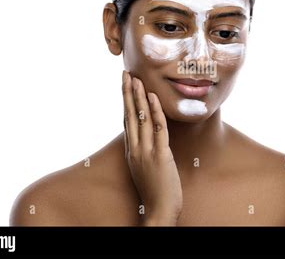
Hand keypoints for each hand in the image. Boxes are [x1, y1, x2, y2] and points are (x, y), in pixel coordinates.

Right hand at [121, 70, 182, 225]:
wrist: (159, 211)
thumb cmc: (155, 190)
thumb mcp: (143, 167)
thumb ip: (143, 150)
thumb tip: (147, 135)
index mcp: (131, 150)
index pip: (126, 119)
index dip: (125, 101)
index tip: (125, 84)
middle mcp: (135, 148)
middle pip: (129, 115)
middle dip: (128, 92)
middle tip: (126, 73)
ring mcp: (146, 152)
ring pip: (141, 118)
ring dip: (139, 97)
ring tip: (137, 79)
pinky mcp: (160, 156)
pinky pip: (158, 129)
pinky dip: (156, 112)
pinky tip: (153, 97)